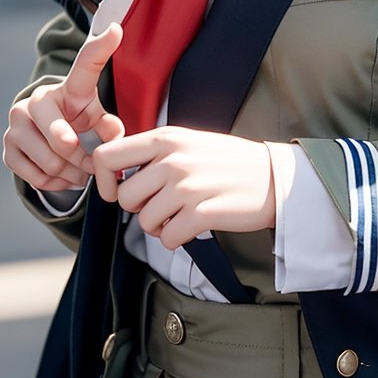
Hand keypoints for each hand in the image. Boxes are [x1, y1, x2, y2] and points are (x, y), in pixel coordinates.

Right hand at [3, 22, 123, 192]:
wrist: (45, 138)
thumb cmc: (76, 121)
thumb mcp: (97, 119)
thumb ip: (109, 124)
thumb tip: (112, 130)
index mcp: (66, 89)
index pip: (84, 66)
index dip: (100, 48)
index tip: (116, 30)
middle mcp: (34, 102)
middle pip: (64, 142)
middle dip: (81, 159)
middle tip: (92, 166)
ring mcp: (16, 126)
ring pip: (50, 163)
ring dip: (72, 175)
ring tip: (80, 171)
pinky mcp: (7, 150)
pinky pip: (37, 177)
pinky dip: (56, 183)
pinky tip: (64, 176)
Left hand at [91, 127, 275, 250]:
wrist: (274, 178)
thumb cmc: (229, 163)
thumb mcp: (188, 143)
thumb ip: (154, 152)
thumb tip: (118, 173)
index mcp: (165, 139)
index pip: (106, 156)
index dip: (102, 181)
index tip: (115, 192)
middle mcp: (173, 160)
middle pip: (124, 197)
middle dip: (139, 209)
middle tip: (161, 206)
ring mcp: (188, 187)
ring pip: (144, 221)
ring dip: (159, 227)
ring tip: (180, 217)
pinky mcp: (203, 213)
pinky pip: (167, 239)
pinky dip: (176, 239)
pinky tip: (191, 228)